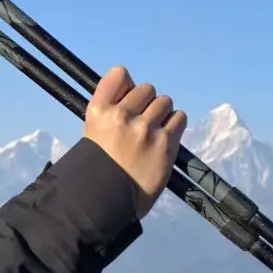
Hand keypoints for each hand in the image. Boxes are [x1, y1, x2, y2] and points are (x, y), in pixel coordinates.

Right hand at [81, 66, 186, 218]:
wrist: (108, 199)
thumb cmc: (99, 165)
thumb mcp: (93, 130)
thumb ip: (110, 109)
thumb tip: (132, 90)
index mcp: (99, 110)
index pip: (119, 74)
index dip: (126, 84)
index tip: (127, 97)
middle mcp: (122, 115)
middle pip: (147, 89)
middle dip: (146, 103)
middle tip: (142, 121)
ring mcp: (145, 128)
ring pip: (165, 102)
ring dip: (162, 114)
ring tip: (154, 131)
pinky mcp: (166, 142)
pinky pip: (179, 118)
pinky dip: (174, 125)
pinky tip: (165, 136)